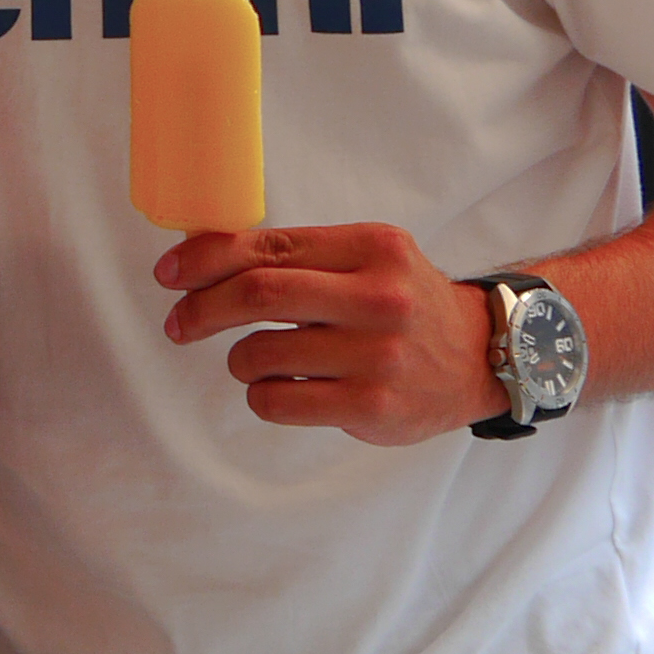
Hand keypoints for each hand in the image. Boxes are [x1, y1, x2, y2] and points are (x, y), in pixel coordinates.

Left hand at [156, 222, 499, 445]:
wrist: (482, 356)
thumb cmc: (405, 305)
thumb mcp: (368, 260)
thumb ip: (300, 257)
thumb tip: (204, 255)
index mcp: (372, 248)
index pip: (268, 247)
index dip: (207, 259)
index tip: (171, 272)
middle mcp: (378, 297)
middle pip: (258, 294)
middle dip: (201, 308)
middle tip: (179, 323)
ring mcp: (376, 355)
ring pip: (259, 354)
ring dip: (239, 360)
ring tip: (259, 359)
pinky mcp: (371, 406)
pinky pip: (277, 402)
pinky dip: (262, 395)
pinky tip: (284, 388)